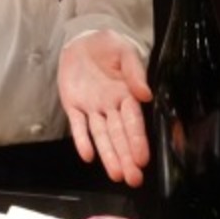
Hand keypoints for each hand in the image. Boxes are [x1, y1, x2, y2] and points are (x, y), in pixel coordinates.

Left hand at [58, 30, 152, 185]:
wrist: (81, 40)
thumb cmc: (108, 45)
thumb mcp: (124, 52)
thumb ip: (135, 73)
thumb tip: (145, 94)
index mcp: (127, 94)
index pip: (133, 122)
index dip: (138, 140)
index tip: (143, 159)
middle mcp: (111, 106)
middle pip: (120, 136)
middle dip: (127, 157)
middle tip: (133, 178)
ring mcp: (92, 108)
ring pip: (102, 136)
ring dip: (108, 155)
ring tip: (116, 175)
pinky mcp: (74, 106)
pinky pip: (78, 126)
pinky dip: (82, 140)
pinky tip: (88, 156)